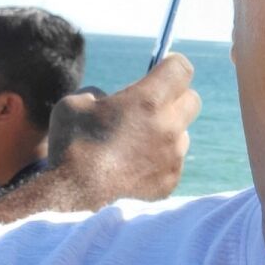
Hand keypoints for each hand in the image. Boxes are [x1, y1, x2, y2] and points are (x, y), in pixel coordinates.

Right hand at [46, 54, 201, 204]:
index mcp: (148, 100)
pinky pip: (173, 163)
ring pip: (182, 134)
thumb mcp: (74, 104)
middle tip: (151, 107)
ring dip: (167, 133)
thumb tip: (106, 100)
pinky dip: (159, 162)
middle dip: (176, 98)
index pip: (182, 69)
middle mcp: (168, 126)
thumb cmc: (72, 146)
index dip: (173, 65)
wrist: (75, 198)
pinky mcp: (170, 181)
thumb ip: (97, 95)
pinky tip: (132, 169)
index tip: (164, 68)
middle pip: (192, 100)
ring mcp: (173, 156)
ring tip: (135, 145)